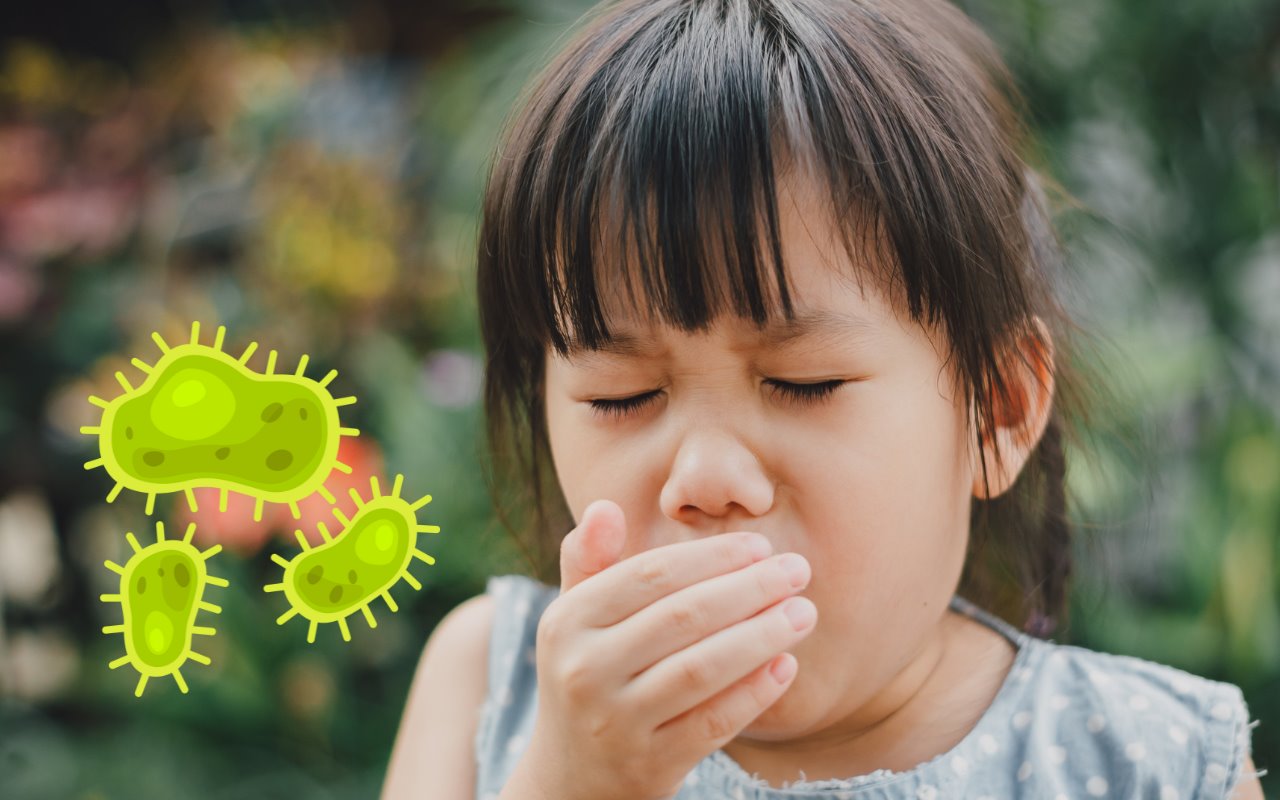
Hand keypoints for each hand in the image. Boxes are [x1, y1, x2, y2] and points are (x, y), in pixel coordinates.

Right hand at [511, 499, 815, 799]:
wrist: (573, 778)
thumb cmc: (589, 675)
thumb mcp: (574, 620)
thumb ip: (589, 562)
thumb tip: (605, 506)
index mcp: (567, 621)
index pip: (649, 575)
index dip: (711, 557)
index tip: (762, 545)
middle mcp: (584, 670)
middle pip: (682, 618)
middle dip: (749, 589)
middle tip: (798, 571)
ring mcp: (616, 722)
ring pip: (701, 670)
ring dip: (761, 636)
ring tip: (804, 613)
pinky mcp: (649, 765)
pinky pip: (712, 724)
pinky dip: (753, 693)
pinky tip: (786, 666)